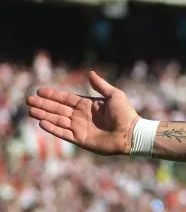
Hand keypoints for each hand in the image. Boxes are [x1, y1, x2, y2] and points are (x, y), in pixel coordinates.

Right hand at [25, 71, 139, 155]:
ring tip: (31, 110)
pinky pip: (63, 133)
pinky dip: (52, 128)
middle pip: (58, 109)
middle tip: (28, 100)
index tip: (39, 91)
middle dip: (43, 104)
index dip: (53, 95)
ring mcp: (79, 128)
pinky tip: (42, 122)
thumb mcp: (114, 95)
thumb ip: (101, 85)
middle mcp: (81, 116)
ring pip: (57, 120)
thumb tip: (90, 73)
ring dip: (44, 115)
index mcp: (88, 105)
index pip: (66, 99)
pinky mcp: (80, 139)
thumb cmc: (126, 114)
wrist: (131, 134)